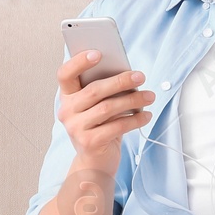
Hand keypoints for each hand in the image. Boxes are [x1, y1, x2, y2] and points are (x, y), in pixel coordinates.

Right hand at [55, 50, 154, 174]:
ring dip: (133, 100)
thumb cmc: (100, 127)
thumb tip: (128, 74)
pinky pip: (117, 126)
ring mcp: (76, 128)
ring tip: (149, 96)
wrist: (95, 162)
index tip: (98, 53)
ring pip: (108, 107)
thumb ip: (105, 90)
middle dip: (121, 81)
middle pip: (94, 90)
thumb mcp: (99, 106)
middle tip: (140, 76)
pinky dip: (135, 119)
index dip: (79, 62)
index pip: (65, 75)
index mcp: (67, 97)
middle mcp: (67, 111)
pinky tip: (146, 115)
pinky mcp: (89, 142)